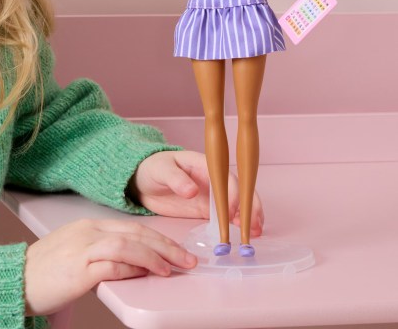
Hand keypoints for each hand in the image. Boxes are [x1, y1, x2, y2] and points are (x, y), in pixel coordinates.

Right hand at [24, 218, 195, 316]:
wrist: (14, 279)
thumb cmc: (43, 272)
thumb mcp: (75, 254)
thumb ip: (102, 254)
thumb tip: (133, 264)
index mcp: (87, 226)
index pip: (132, 227)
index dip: (159, 238)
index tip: (177, 251)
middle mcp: (87, 232)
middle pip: (136, 232)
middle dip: (166, 246)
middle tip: (187, 259)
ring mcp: (82, 249)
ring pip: (128, 244)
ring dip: (154, 256)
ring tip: (171, 269)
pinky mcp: (79, 269)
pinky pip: (113, 264)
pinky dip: (132, 268)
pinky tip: (145, 273)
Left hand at [129, 150, 264, 235]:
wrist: (143, 180)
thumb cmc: (153, 168)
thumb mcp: (161, 170)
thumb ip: (176, 179)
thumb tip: (192, 191)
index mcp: (204, 164)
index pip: (225, 178)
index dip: (232, 193)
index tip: (232, 211)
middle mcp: (213, 179)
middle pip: (238, 190)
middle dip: (249, 206)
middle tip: (254, 224)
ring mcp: (212, 194)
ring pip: (237, 203)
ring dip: (248, 216)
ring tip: (255, 232)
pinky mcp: (207, 208)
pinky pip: (226, 215)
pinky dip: (237, 223)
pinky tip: (244, 233)